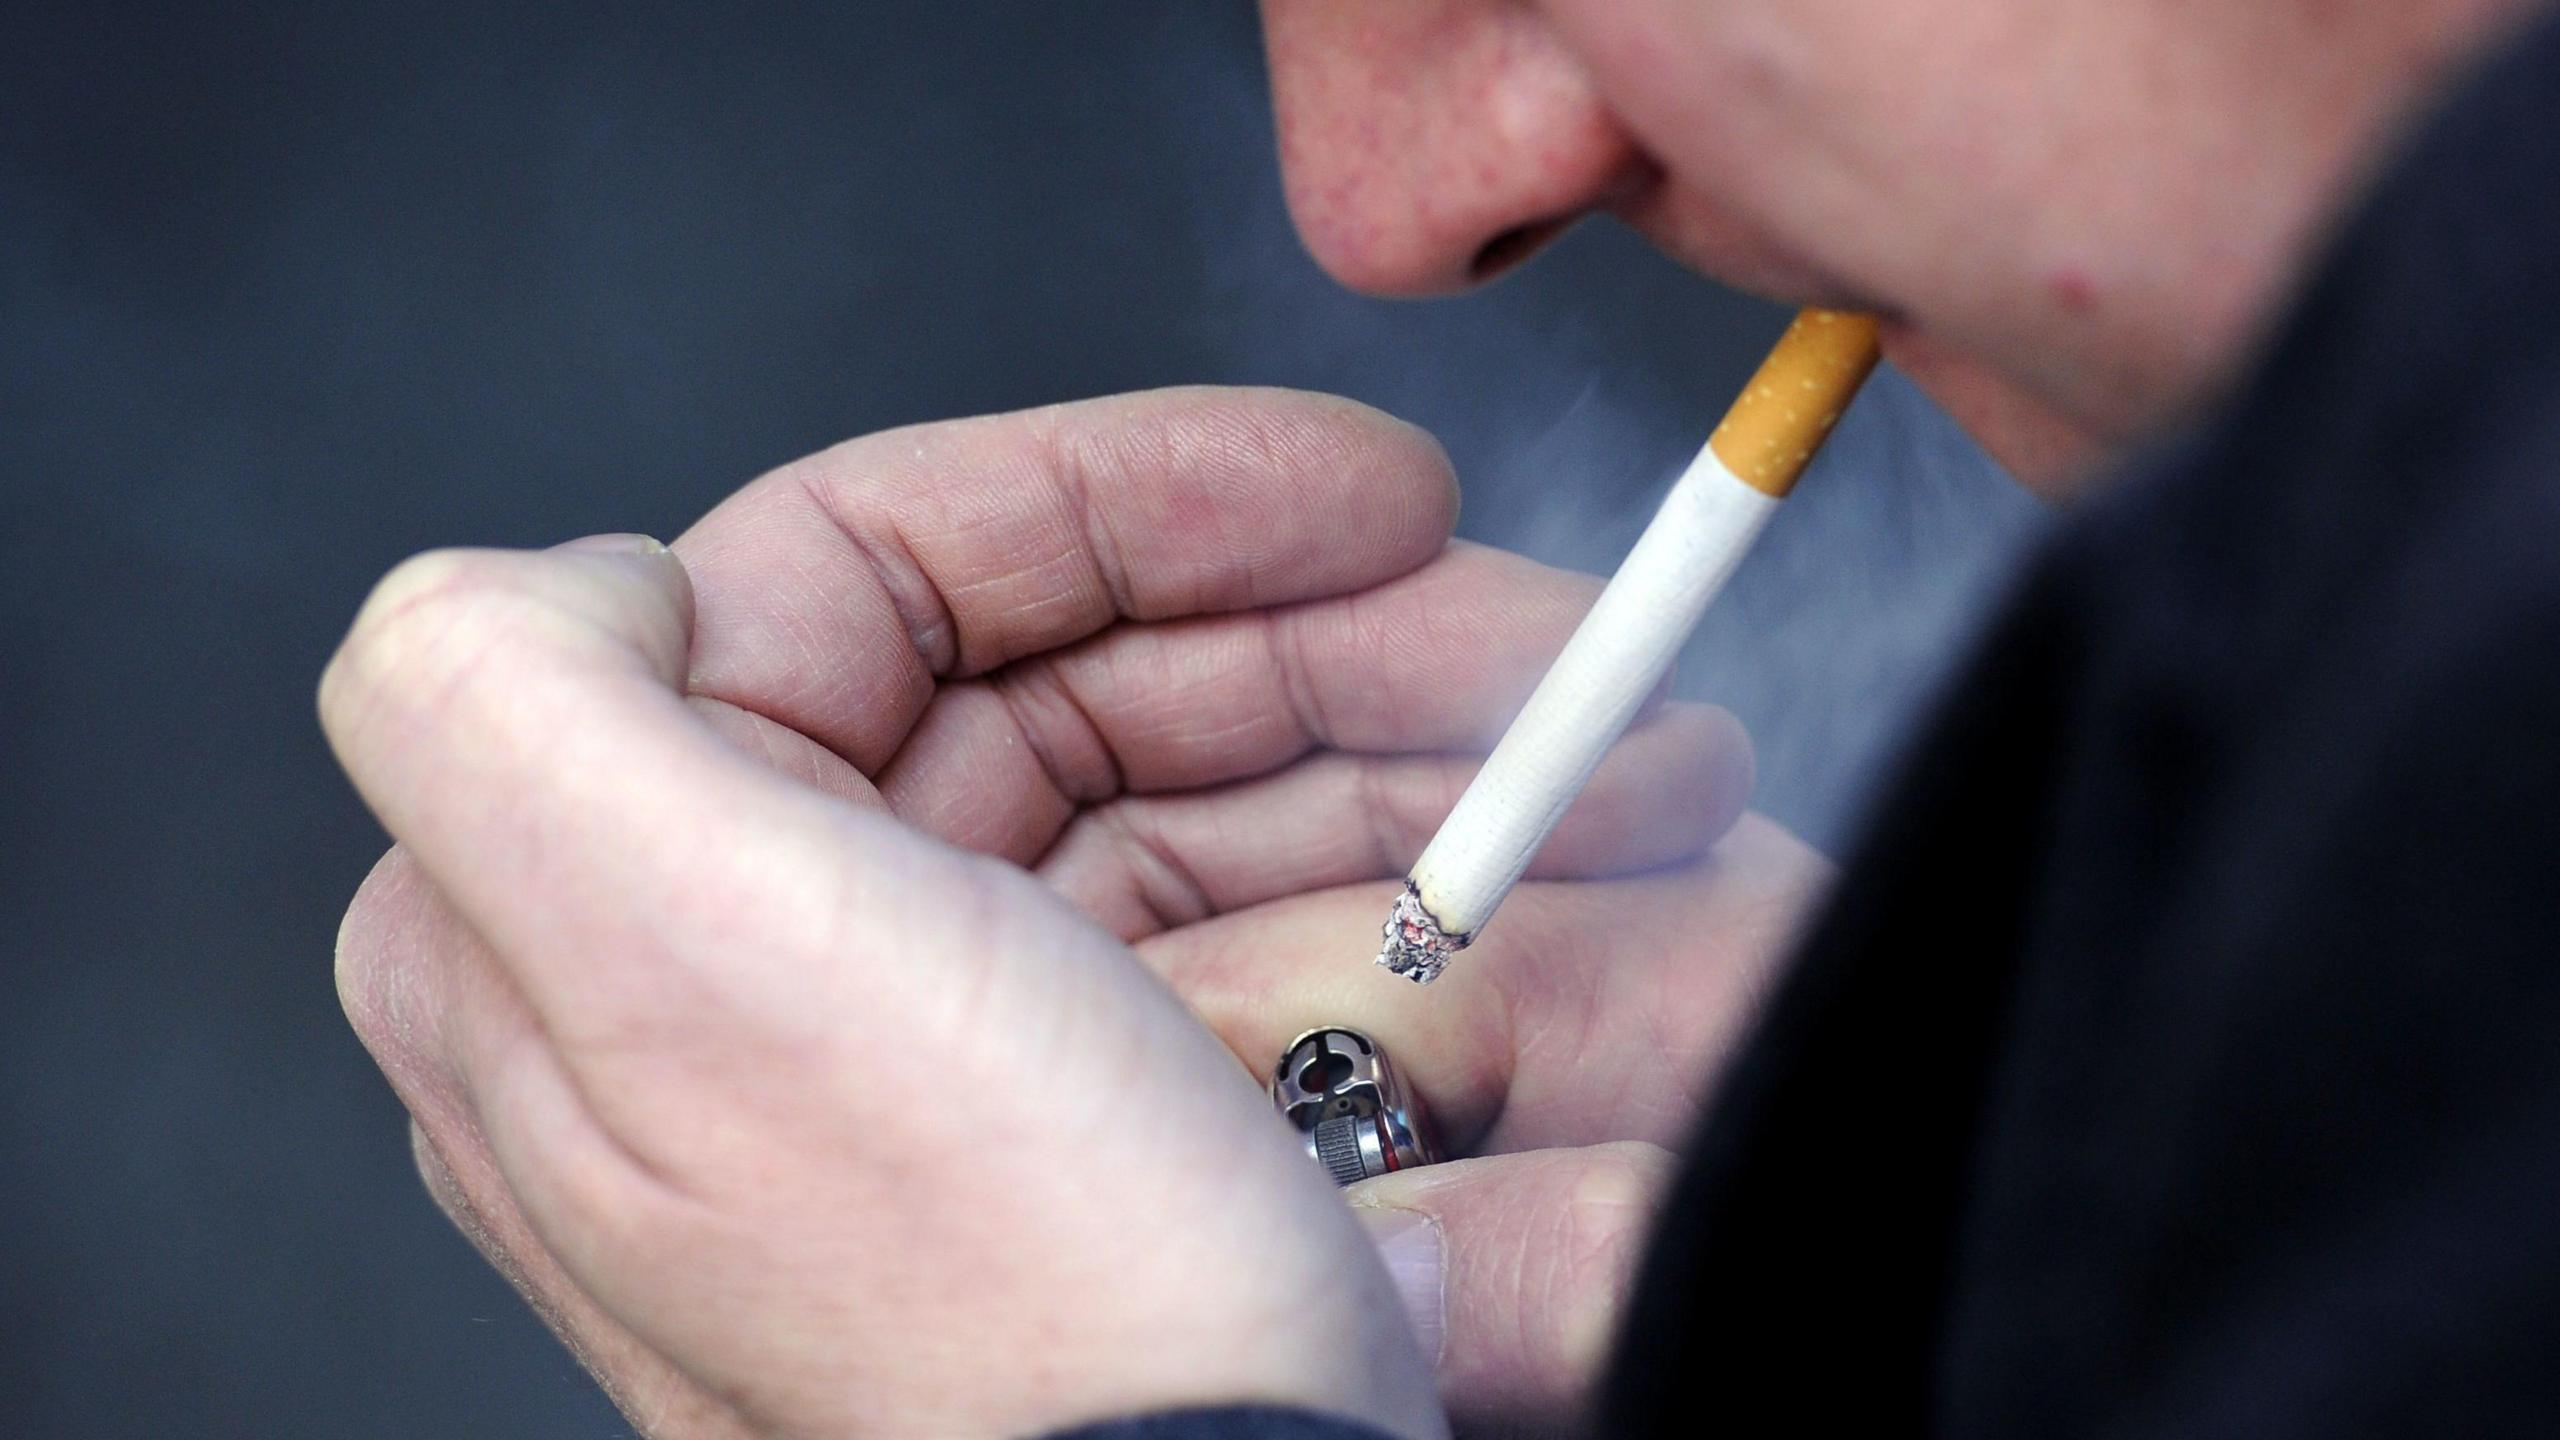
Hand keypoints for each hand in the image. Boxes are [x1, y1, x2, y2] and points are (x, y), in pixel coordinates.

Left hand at [323, 387, 1819, 1439]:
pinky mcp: (1110, 1140)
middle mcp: (775, 969)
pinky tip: (1585, 878)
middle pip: (1075, 686)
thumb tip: (597, 562)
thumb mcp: (687, 960)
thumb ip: (502, 692)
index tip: (1356, 493)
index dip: (1133, 499)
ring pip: (1211, 801)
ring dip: (1435, 758)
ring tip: (1626, 764)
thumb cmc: (984, 1311)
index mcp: (622, 904)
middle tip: (1540, 635)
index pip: (869, 577)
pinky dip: (1442, 895)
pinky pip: (1286, 943)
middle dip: (1340, 638)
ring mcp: (962, 1057)